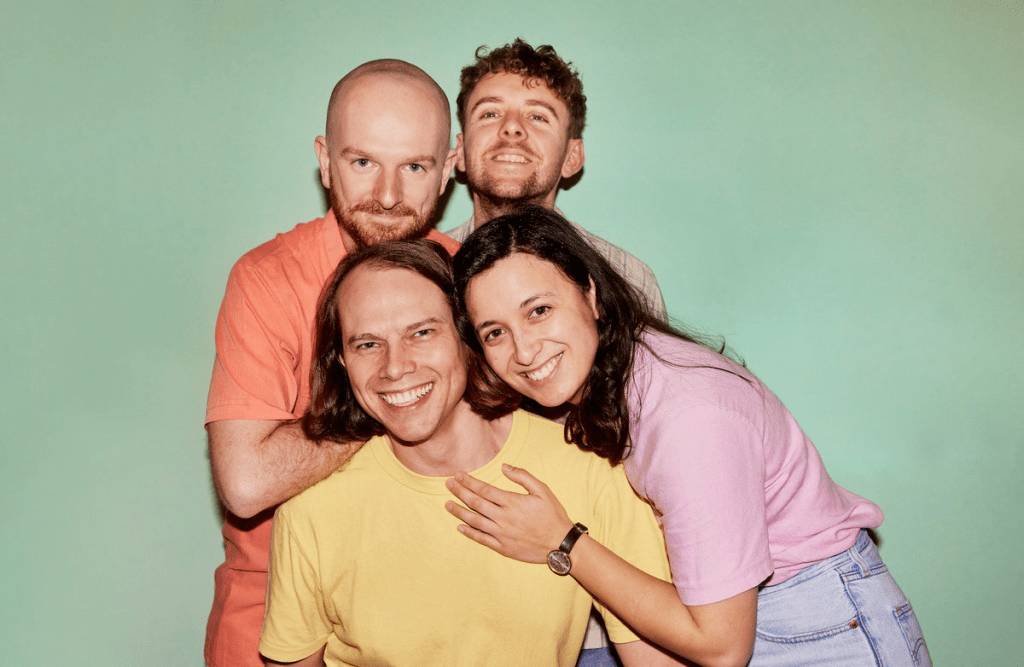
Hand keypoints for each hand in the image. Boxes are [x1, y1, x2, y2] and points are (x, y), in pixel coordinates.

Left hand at [445, 464, 574, 563]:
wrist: (561, 544)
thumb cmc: (553, 515)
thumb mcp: (543, 490)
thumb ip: (522, 477)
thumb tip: (504, 467)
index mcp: (512, 502)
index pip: (484, 489)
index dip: (469, 482)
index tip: (458, 475)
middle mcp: (503, 518)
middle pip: (475, 503)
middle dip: (459, 492)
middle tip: (448, 484)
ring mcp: (502, 534)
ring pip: (474, 521)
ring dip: (459, 511)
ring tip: (447, 504)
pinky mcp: (503, 548)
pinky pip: (481, 539)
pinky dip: (469, 533)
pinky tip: (459, 527)